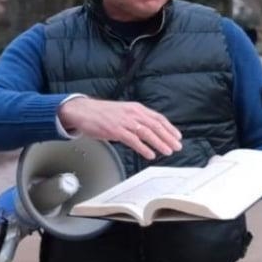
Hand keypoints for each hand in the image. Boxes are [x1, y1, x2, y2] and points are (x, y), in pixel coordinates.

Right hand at [58, 97, 181, 159]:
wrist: (83, 110)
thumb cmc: (102, 113)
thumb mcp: (123, 112)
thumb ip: (136, 119)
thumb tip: (149, 129)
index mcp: (136, 108)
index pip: (158, 118)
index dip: (169, 127)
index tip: (177, 136)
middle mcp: (132, 113)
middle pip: (156, 125)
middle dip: (168, 137)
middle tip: (177, 146)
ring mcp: (124, 121)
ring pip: (147, 133)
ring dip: (159, 143)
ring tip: (167, 151)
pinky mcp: (116, 130)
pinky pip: (133, 140)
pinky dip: (144, 148)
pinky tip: (150, 154)